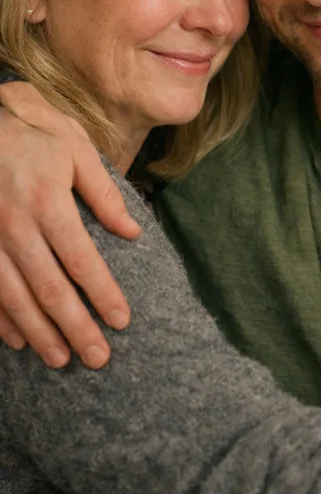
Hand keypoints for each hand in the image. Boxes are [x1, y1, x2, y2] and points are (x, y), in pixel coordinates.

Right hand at [0, 82, 140, 367]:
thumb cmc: (32, 133)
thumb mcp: (76, 149)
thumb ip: (104, 193)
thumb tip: (133, 232)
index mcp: (48, 202)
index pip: (81, 260)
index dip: (102, 295)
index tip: (121, 321)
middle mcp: (16, 225)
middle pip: (49, 289)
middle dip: (75, 327)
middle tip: (97, 358)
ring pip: (14, 297)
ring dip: (39, 333)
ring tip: (62, 359)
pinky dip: (1, 320)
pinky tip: (18, 341)